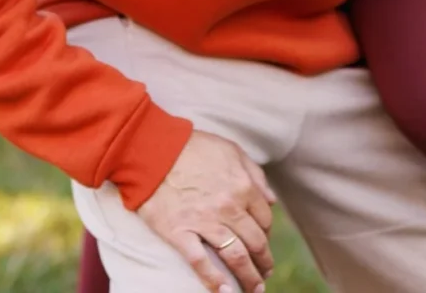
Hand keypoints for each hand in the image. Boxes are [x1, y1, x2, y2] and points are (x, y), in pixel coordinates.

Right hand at [138, 130, 276, 292]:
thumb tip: (271, 200)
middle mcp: (229, 207)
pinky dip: (214, 282)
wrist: (153, 150)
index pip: (265, 219)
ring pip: (235, 256)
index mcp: (243, 186)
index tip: (264, 243)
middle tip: (265, 272)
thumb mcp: (231, 150)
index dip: (267, 234)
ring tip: (254, 289)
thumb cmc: (193, 146)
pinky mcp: (180, 233)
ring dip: (248, 277)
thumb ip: (255, 174)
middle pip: (255, 241)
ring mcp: (205, 222)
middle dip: (263, 261)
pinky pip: (201, 263)